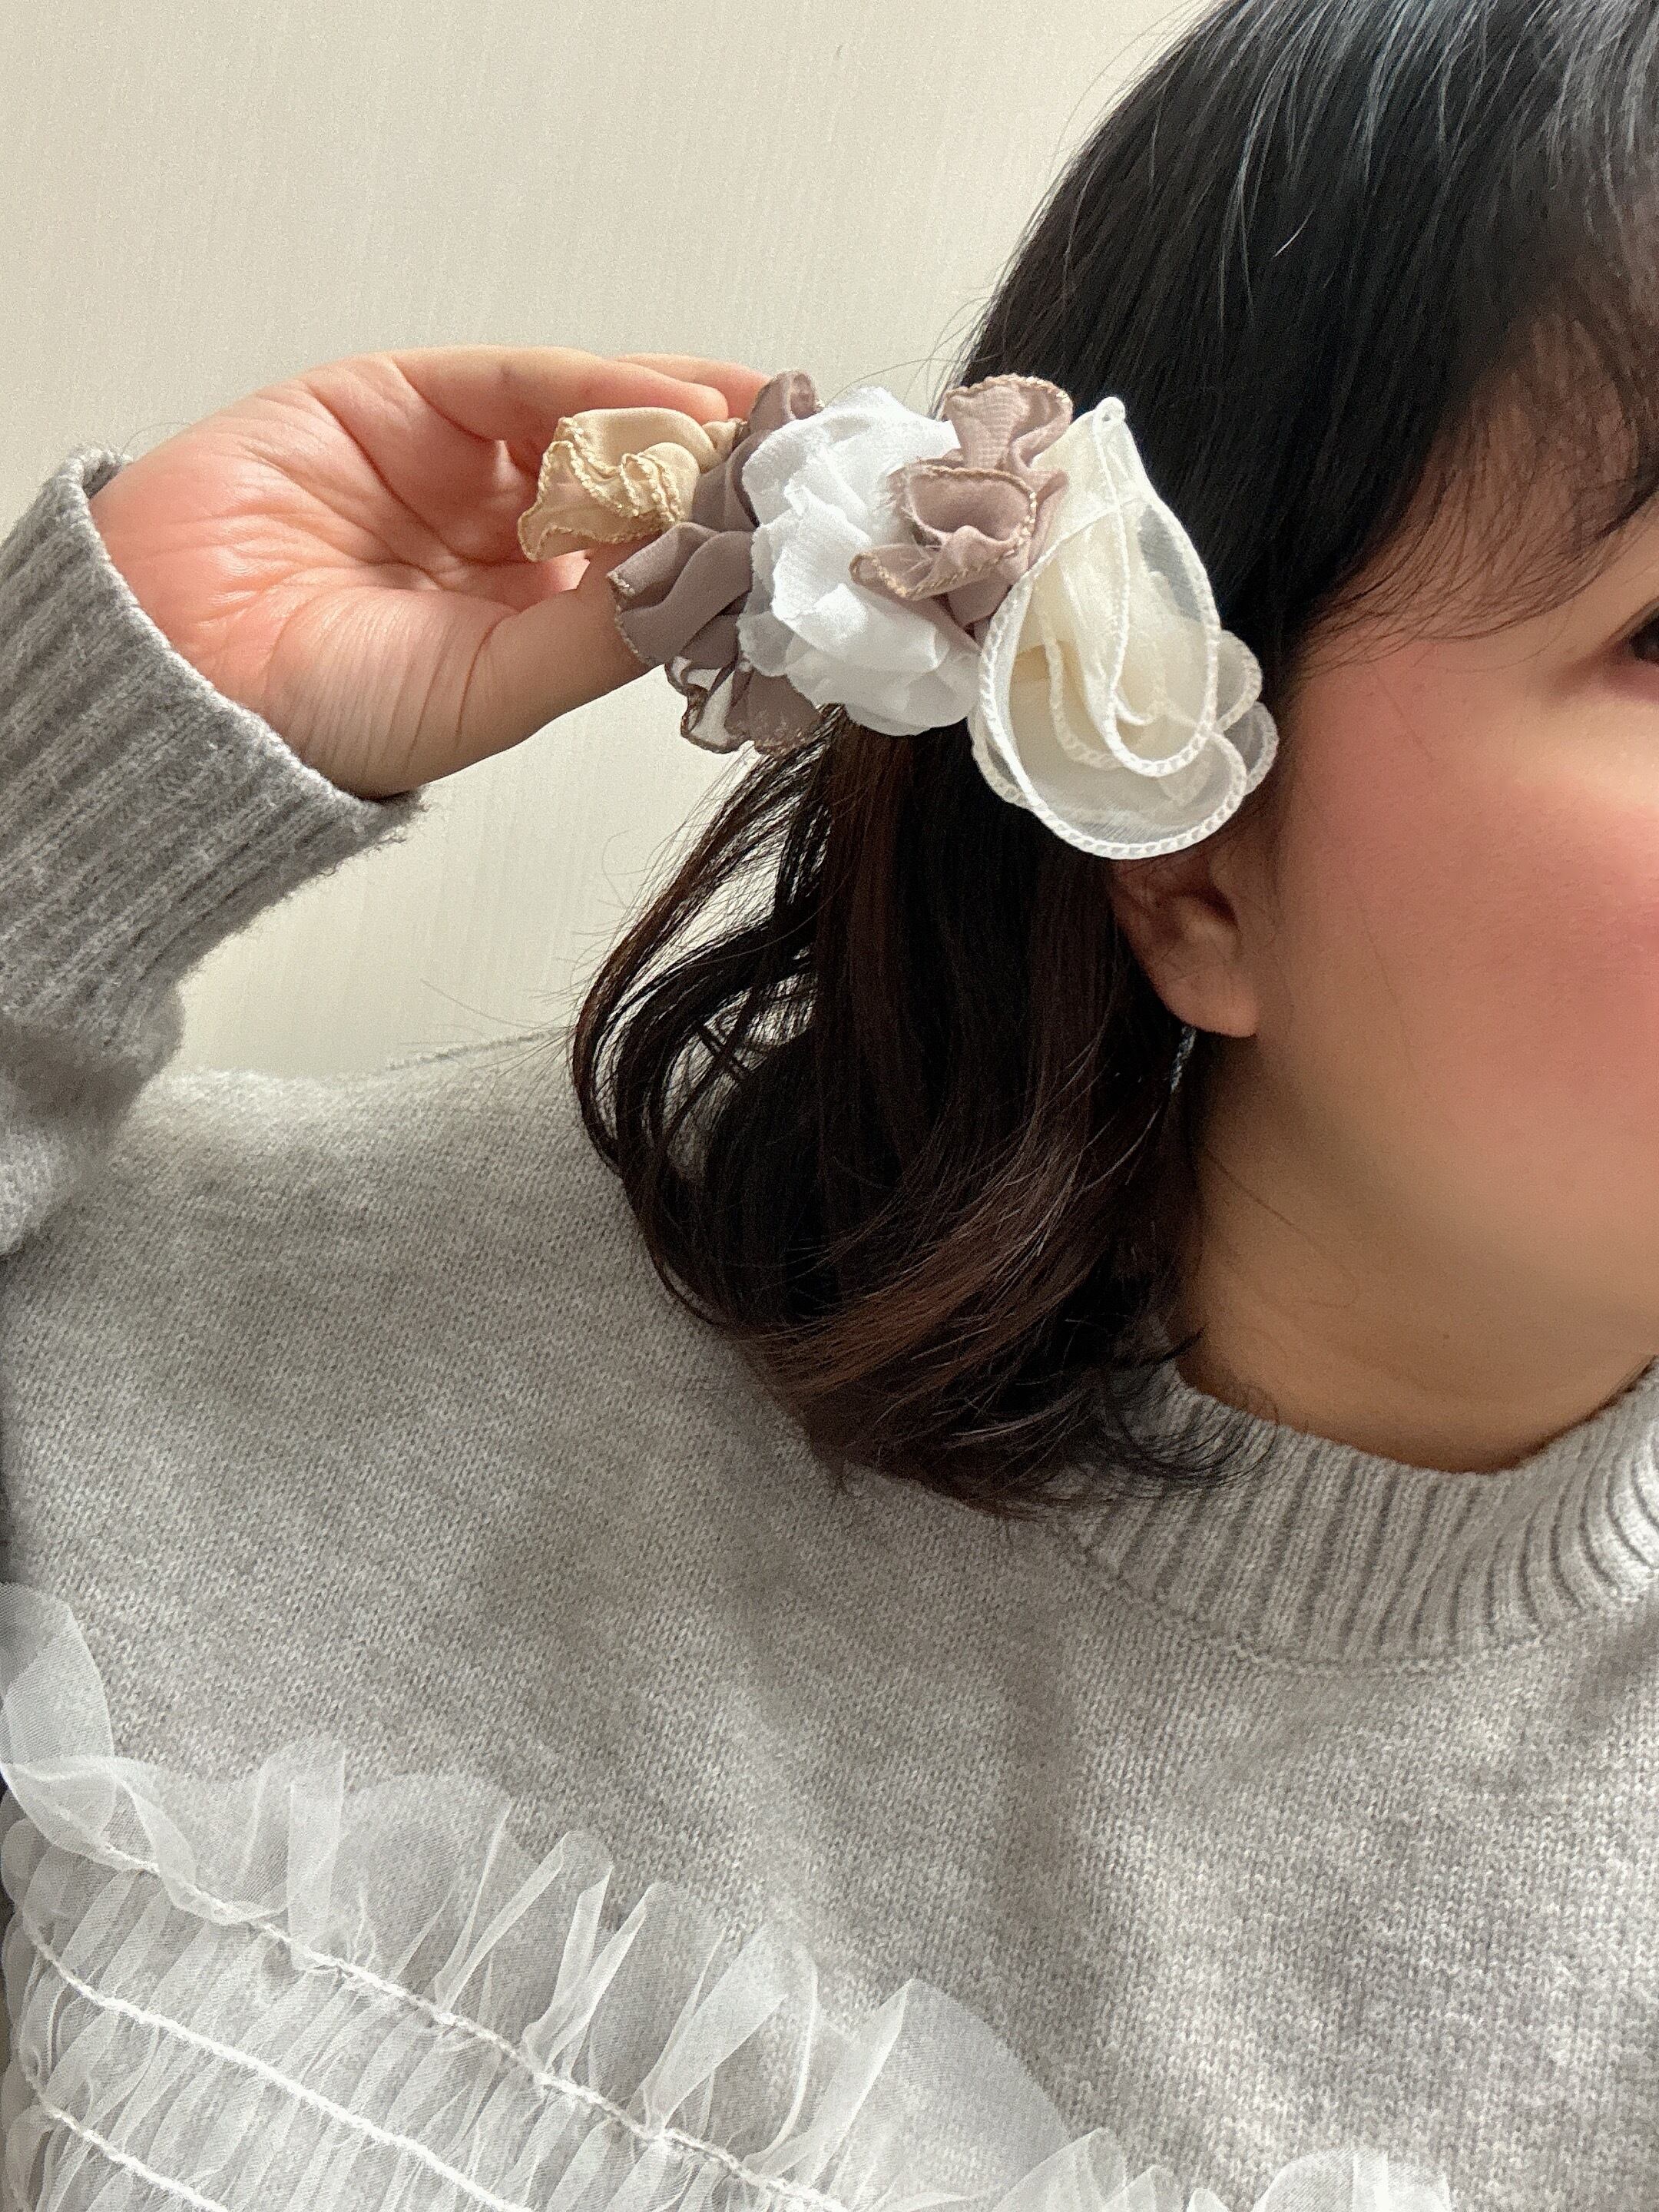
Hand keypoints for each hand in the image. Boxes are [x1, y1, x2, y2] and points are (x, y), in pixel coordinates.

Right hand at [86, 345, 769, 797]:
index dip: (728, 540)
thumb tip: (718, 576)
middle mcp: (508, 535)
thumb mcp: (498, 688)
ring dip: (675, 422)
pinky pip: (522, 382)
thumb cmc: (332, 712)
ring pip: (592, 420)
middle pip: (638, 480)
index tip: (804, 531)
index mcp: (538, 617)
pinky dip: (601, 388)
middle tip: (801, 463)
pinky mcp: (403, 396)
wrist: (184, 673)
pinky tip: (672, 410)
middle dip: (720, 469)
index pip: (655, 561)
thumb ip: (605, 630)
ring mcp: (459, 461)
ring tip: (749, 438)